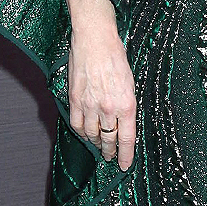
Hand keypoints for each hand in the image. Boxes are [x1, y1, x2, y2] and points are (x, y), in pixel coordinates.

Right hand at [67, 24, 136, 169]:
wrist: (96, 40)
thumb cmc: (116, 57)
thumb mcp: (131, 83)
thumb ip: (127, 104)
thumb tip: (124, 121)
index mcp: (127, 104)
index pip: (127, 138)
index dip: (125, 155)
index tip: (123, 165)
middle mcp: (108, 108)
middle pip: (109, 139)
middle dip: (110, 151)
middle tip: (110, 157)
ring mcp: (90, 105)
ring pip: (92, 134)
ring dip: (96, 143)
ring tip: (99, 146)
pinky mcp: (75, 99)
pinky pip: (77, 124)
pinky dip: (81, 132)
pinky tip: (85, 134)